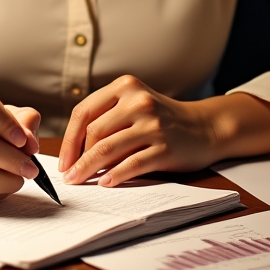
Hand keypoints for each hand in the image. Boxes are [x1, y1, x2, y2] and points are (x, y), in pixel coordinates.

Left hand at [57, 75, 269, 186]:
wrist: (205, 127)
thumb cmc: (162, 120)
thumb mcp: (134, 105)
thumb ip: (107, 118)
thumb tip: (72, 151)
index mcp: (125, 86)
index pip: (84, 111)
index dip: (68, 138)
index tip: (63, 160)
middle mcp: (138, 101)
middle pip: (94, 132)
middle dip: (77, 157)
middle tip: (69, 176)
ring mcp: (153, 124)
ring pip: (108, 149)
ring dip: (89, 169)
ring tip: (80, 182)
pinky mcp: (165, 147)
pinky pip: (131, 164)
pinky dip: (114, 176)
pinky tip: (106, 183)